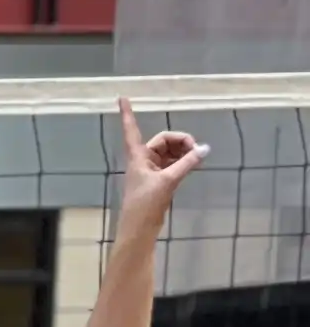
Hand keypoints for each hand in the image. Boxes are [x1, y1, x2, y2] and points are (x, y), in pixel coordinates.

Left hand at [114, 99, 206, 231]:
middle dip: (180, 141)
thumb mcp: (168, 181)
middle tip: (196, 150)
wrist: (139, 228)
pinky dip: (182, 162)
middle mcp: (142, 160)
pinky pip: (172, 163)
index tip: (121, 98)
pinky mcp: (158, 180)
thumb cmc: (145, 204)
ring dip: (183, 152)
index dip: (127, 114)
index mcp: (137, 157)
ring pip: (169, 152)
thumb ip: (187, 163)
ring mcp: (150, 170)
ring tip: (195, 159)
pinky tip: (192, 165)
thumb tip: (205, 149)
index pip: (132, 130)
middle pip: (163, 140)